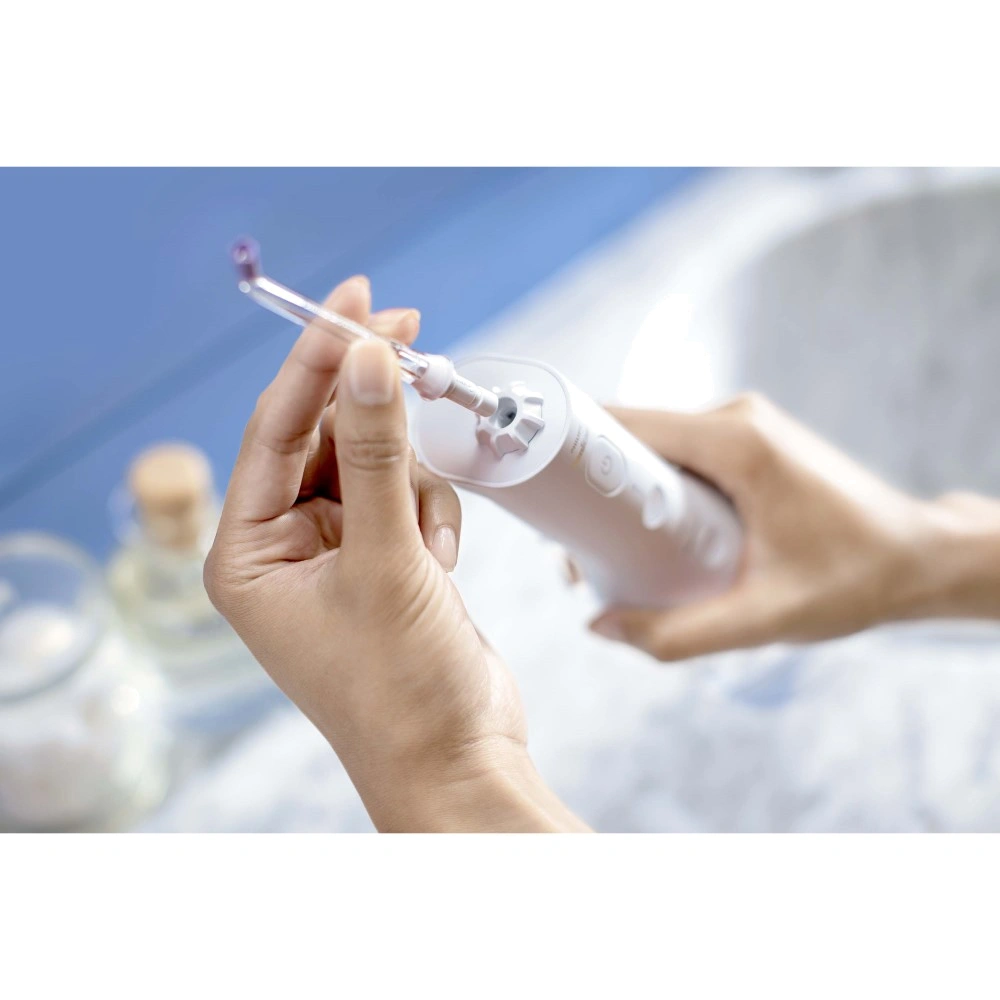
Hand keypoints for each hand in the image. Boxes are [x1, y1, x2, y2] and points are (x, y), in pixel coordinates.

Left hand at [205, 276, 583, 830]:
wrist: (459, 761)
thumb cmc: (402, 687)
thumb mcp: (386, 561)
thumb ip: (375, 454)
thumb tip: (368, 358)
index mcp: (247, 554)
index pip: (275, 429)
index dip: (315, 358)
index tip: (357, 300)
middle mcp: (282, 549)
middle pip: (323, 435)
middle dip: (369, 402)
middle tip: (411, 330)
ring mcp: (336, 554)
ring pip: (372, 462)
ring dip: (409, 478)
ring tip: (428, 539)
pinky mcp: (384, 561)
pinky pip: (404, 497)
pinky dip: (430, 515)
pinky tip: (441, 565)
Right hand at [590, 393, 999, 659]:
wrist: (922, 558)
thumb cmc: (858, 579)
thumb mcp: (765, 616)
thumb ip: (679, 632)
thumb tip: (602, 626)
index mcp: (737, 441)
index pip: (626, 424)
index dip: (573, 452)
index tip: (537, 491)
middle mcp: (736, 419)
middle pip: (632, 435)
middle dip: (591, 485)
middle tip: (569, 547)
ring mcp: (743, 429)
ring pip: (654, 446)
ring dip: (621, 490)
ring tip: (603, 551)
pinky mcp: (748, 445)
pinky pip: (680, 456)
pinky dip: (652, 489)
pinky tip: (648, 537)